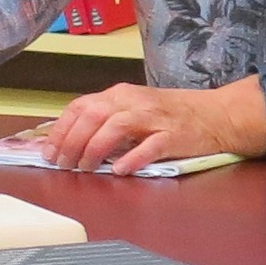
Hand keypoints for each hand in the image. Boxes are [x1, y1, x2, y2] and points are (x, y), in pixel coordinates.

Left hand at [35, 83, 243, 173]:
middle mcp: (133, 101)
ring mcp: (154, 118)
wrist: (216, 115)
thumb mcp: (134, 109)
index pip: (80, 106)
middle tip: (63, 164)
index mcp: (120, 94)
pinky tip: (121, 169)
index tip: (49, 152)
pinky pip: (150, 145)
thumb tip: (71, 141)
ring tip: (85, 168)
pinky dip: (132, 157)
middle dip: (72, 142)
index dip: (61, 130)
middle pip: (93, 116)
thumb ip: (106, 120)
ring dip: (95, 149)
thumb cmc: (172, 115)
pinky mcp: (173, 135)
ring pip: (115, 127)